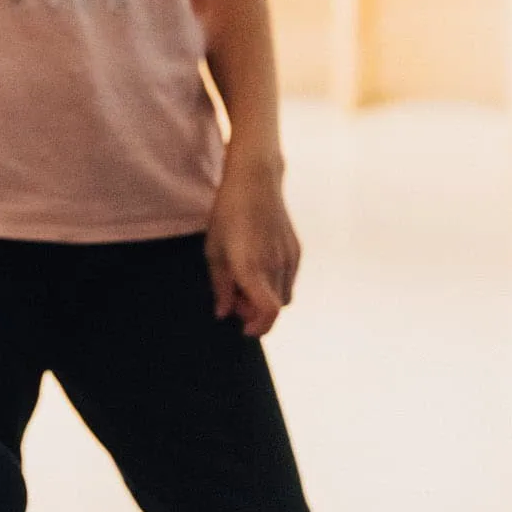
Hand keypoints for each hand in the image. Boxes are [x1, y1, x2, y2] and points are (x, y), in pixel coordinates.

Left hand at [206, 156, 300, 337]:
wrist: (256, 182)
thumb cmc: (227, 214)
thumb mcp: (214, 249)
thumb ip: (220, 285)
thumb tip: (224, 313)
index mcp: (251, 267)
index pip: (268, 312)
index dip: (258, 326)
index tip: (244, 328)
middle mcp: (275, 266)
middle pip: (274, 308)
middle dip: (256, 313)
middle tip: (235, 299)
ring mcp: (290, 259)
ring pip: (284, 296)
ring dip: (267, 299)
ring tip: (245, 281)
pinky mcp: (297, 251)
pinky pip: (289, 280)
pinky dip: (275, 284)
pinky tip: (258, 267)